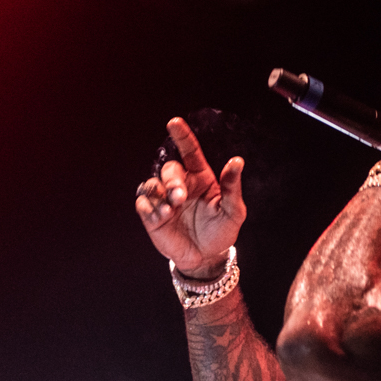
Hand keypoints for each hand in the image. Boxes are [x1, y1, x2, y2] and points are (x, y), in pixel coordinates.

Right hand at [135, 117, 245, 277]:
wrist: (206, 258)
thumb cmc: (221, 232)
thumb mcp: (234, 212)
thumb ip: (232, 187)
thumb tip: (237, 161)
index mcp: (200, 178)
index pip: (190, 152)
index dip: (182, 136)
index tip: (174, 122)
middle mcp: (181, 185)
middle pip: (169, 169)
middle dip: (172, 180)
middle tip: (179, 196)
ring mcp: (165, 200)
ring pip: (152, 184)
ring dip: (159, 194)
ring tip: (169, 209)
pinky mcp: (152, 216)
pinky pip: (143, 203)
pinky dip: (150, 207)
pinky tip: (161, 217)